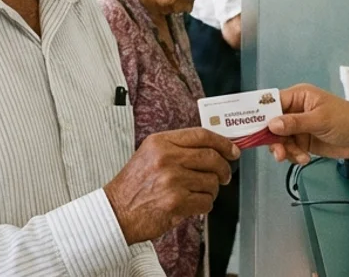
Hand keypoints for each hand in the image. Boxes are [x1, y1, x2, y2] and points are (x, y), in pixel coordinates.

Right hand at [104, 127, 239, 244]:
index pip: (201, 135)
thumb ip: (178, 148)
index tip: (233, 150)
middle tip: (224, 176)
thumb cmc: (134, 186)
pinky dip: (204, 205)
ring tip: (198, 193)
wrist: (116, 212)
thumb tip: (214, 149)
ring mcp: (172, 180)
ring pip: (211, 182)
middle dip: (224, 169)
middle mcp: (166, 158)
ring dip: (211, 190)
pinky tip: (192, 205)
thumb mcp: (150, 155)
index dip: (222, 142)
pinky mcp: (176, 202)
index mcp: (160, 142)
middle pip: (212, 158)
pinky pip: (206, 202)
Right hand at [267, 84, 348, 164]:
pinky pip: (289, 149)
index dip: (260, 114)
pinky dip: (293, 156)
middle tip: (279, 152)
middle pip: (271, 124)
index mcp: (298, 97)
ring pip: (279, 140)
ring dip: (285, 150)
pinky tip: (304, 158)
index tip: (249, 127)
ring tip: (298, 156)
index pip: (272, 103)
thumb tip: (271, 124)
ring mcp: (298, 127)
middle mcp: (294, 110)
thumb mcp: (321, 120)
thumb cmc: (346, 120)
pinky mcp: (302, 141)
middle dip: (273, 139)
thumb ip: (295, 123)